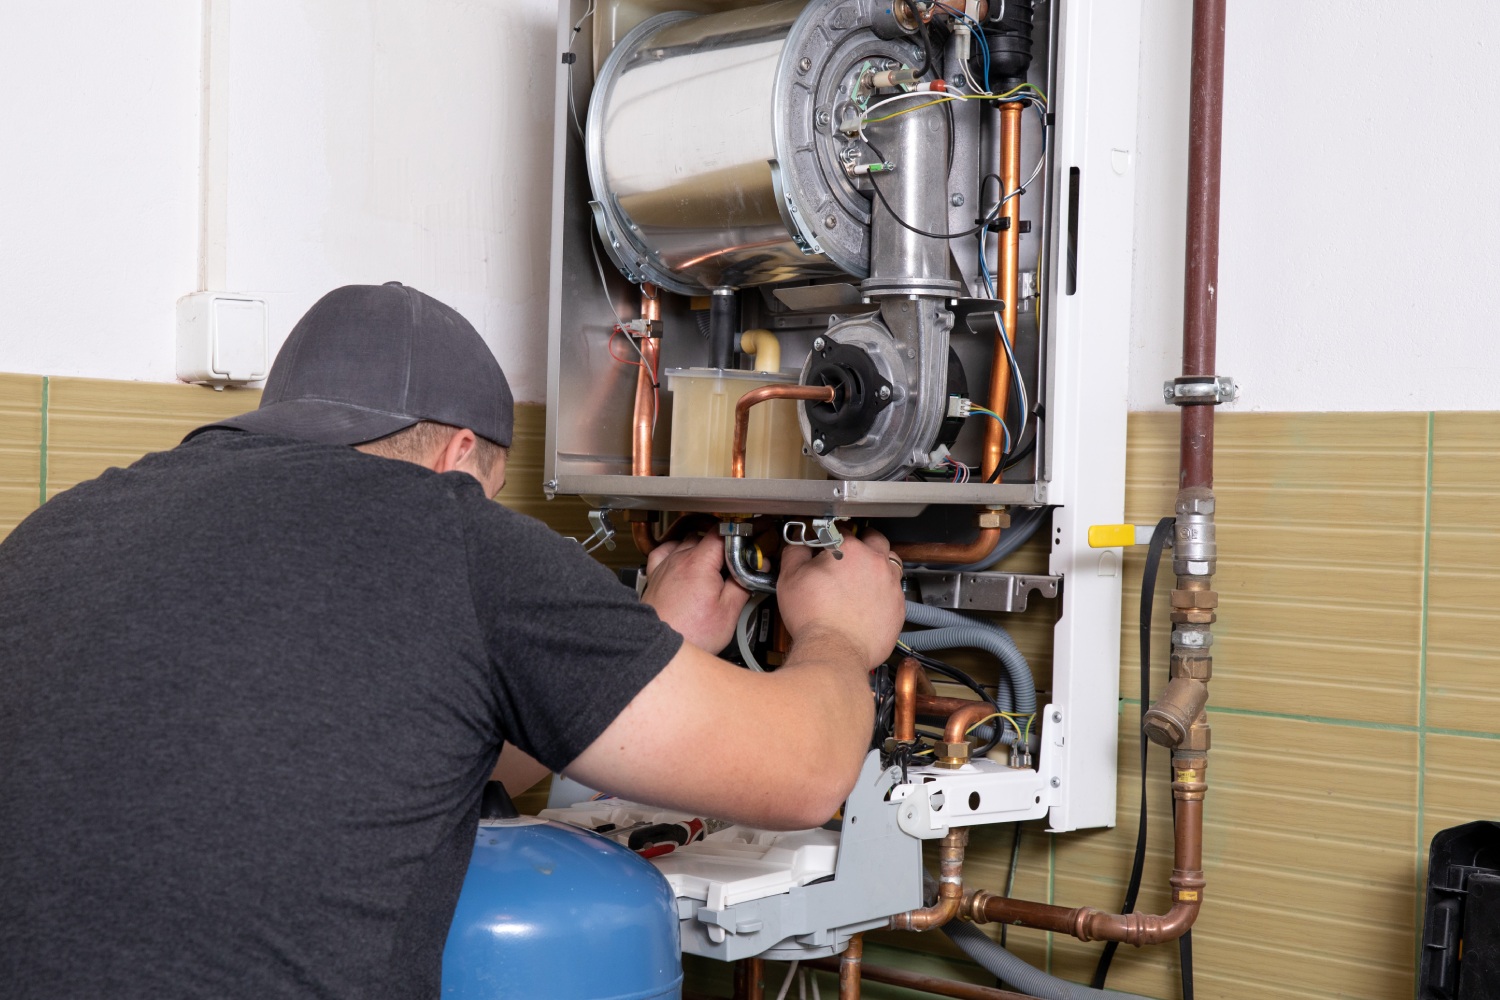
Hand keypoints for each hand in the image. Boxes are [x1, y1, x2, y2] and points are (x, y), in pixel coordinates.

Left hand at [641, 533, 749, 652]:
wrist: (660, 649)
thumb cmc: (691, 634)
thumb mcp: (729, 612)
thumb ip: (744, 584)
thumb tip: (756, 567)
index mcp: (699, 563)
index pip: (721, 533)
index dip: (738, 536)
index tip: (747, 545)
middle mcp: (679, 559)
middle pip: (704, 536)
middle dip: (721, 545)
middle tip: (733, 563)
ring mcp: (664, 566)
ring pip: (685, 541)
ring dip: (700, 548)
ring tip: (711, 566)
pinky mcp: (654, 575)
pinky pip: (664, 551)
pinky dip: (675, 550)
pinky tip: (684, 560)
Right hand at [776, 529, 904, 667]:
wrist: (834, 651)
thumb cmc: (814, 617)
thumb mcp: (790, 578)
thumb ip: (795, 553)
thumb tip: (799, 544)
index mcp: (849, 549)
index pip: (841, 530)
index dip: (831, 536)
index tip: (826, 544)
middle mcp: (875, 563)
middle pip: (876, 538)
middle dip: (864, 541)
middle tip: (851, 552)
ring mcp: (890, 585)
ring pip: (892, 563)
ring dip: (879, 564)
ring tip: (864, 575)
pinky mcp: (898, 607)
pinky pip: (895, 592)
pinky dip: (885, 592)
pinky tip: (871, 601)